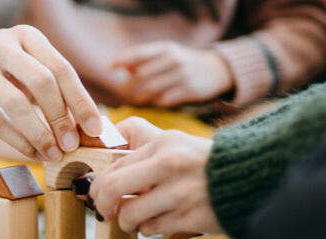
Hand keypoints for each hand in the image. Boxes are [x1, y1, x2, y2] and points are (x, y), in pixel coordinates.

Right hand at [0, 26, 102, 160]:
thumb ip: (50, 88)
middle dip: (62, 118)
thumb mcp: (22, 67)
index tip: (95, 129)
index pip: (62, 68)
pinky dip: (18, 141)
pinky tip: (32, 153)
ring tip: (54, 154)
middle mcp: (1, 46)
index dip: (81, 101)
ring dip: (40, 133)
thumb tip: (87, 124)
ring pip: (17, 103)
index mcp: (26, 37)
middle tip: (72, 145)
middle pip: (43, 82)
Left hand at [89, 117, 221, 235]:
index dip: (99, 184)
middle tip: (103, 212)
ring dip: (126, 222)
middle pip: (110, 188)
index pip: (114, 165)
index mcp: (164, 143)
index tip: (98, 194)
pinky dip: (148, 229)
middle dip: (101, 204)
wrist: (252, 178)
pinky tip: (157, 222)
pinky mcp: (190, 216)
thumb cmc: (208, 164)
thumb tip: (107, 175)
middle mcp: (169, 164)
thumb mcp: (178, 144)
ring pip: (129, 214)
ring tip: (132, 221)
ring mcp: (180, 192)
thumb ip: (146, 155)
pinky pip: (151, 228)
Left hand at [111, 41, 233, 107]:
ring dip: (139, 97)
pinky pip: (165, 100)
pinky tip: (153, 102)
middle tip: (123, 93)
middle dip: (128, 86)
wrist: (217, 70)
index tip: (109, 68)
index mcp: (165, 48)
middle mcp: (174, 59)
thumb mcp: (166, 54)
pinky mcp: (191, 91)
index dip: (121, 60)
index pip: (138, 53)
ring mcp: (183, 75)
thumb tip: (120, 67)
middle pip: (141, 75)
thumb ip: (144, 60)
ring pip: (151, 90)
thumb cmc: (183, 63)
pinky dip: (155, 102)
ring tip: (135, 100)